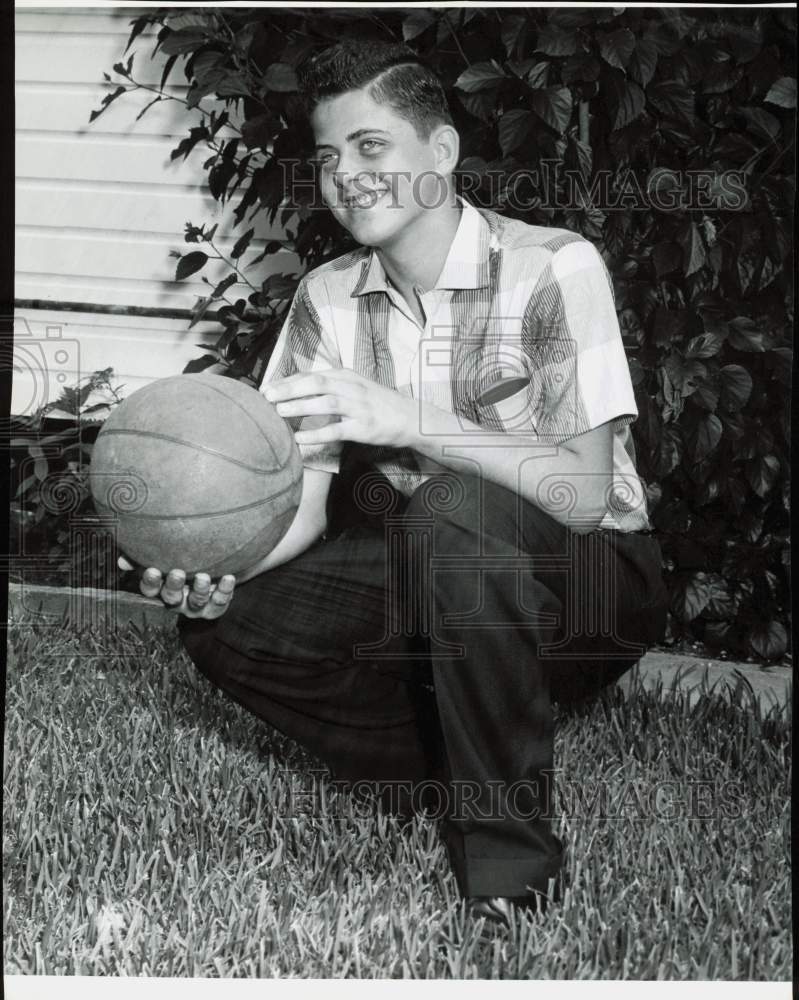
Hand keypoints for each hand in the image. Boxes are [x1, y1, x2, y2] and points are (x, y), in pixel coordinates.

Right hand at [118, 556, 235, 619]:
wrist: (218, 561)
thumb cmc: (184, 555)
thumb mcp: (164, 553)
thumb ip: (142, 555)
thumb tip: (122, 561)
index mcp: (162, 588)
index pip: (150, 589)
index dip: (150, 582)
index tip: (153, 569)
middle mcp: (177, 599)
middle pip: (171, 598)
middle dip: (173, 587)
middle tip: (178, 573)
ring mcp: (196, 605)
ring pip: (196, 603)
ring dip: (199, 591)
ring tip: (203, 577)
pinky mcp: (216, 605)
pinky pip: (220, 603)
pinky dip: (224, 591)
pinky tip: (229, 578)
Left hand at [264, 369, 419, 449]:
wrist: (410, 418)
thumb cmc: (377, 402)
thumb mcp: (354, 386)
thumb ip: (329, 385)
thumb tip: (296, 388)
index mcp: (346, 375)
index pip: (311, 375)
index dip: (287, 380)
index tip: (267, 388)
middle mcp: (351, 388)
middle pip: (315, 383)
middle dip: (289, 389)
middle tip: (266, 397)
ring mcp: (358, 408)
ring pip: (325, 403)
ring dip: (300, 406)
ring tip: (279, 412)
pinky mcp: (363, 428)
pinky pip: (336, 431)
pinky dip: (316, 434)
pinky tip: (299, 439)